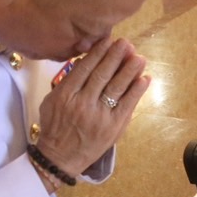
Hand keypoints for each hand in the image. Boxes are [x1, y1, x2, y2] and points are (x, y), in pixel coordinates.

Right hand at [34, 36, 147, 176]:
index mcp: (65, 95)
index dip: (98, 52)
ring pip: (117, 87)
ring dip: (130, 70)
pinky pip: (128, 104)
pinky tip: (144, 79)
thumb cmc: (55, 126)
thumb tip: (86, 59)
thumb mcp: (51, 101)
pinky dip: (137, 90)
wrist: (60, 157)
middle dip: (116, 56)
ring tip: (139, 57)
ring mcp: (99, 115)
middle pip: (102, 74)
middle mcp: (82, 103)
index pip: (84, 68)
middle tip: (127, 43)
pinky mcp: (113, 126)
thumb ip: (67, 81)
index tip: (109, 39)